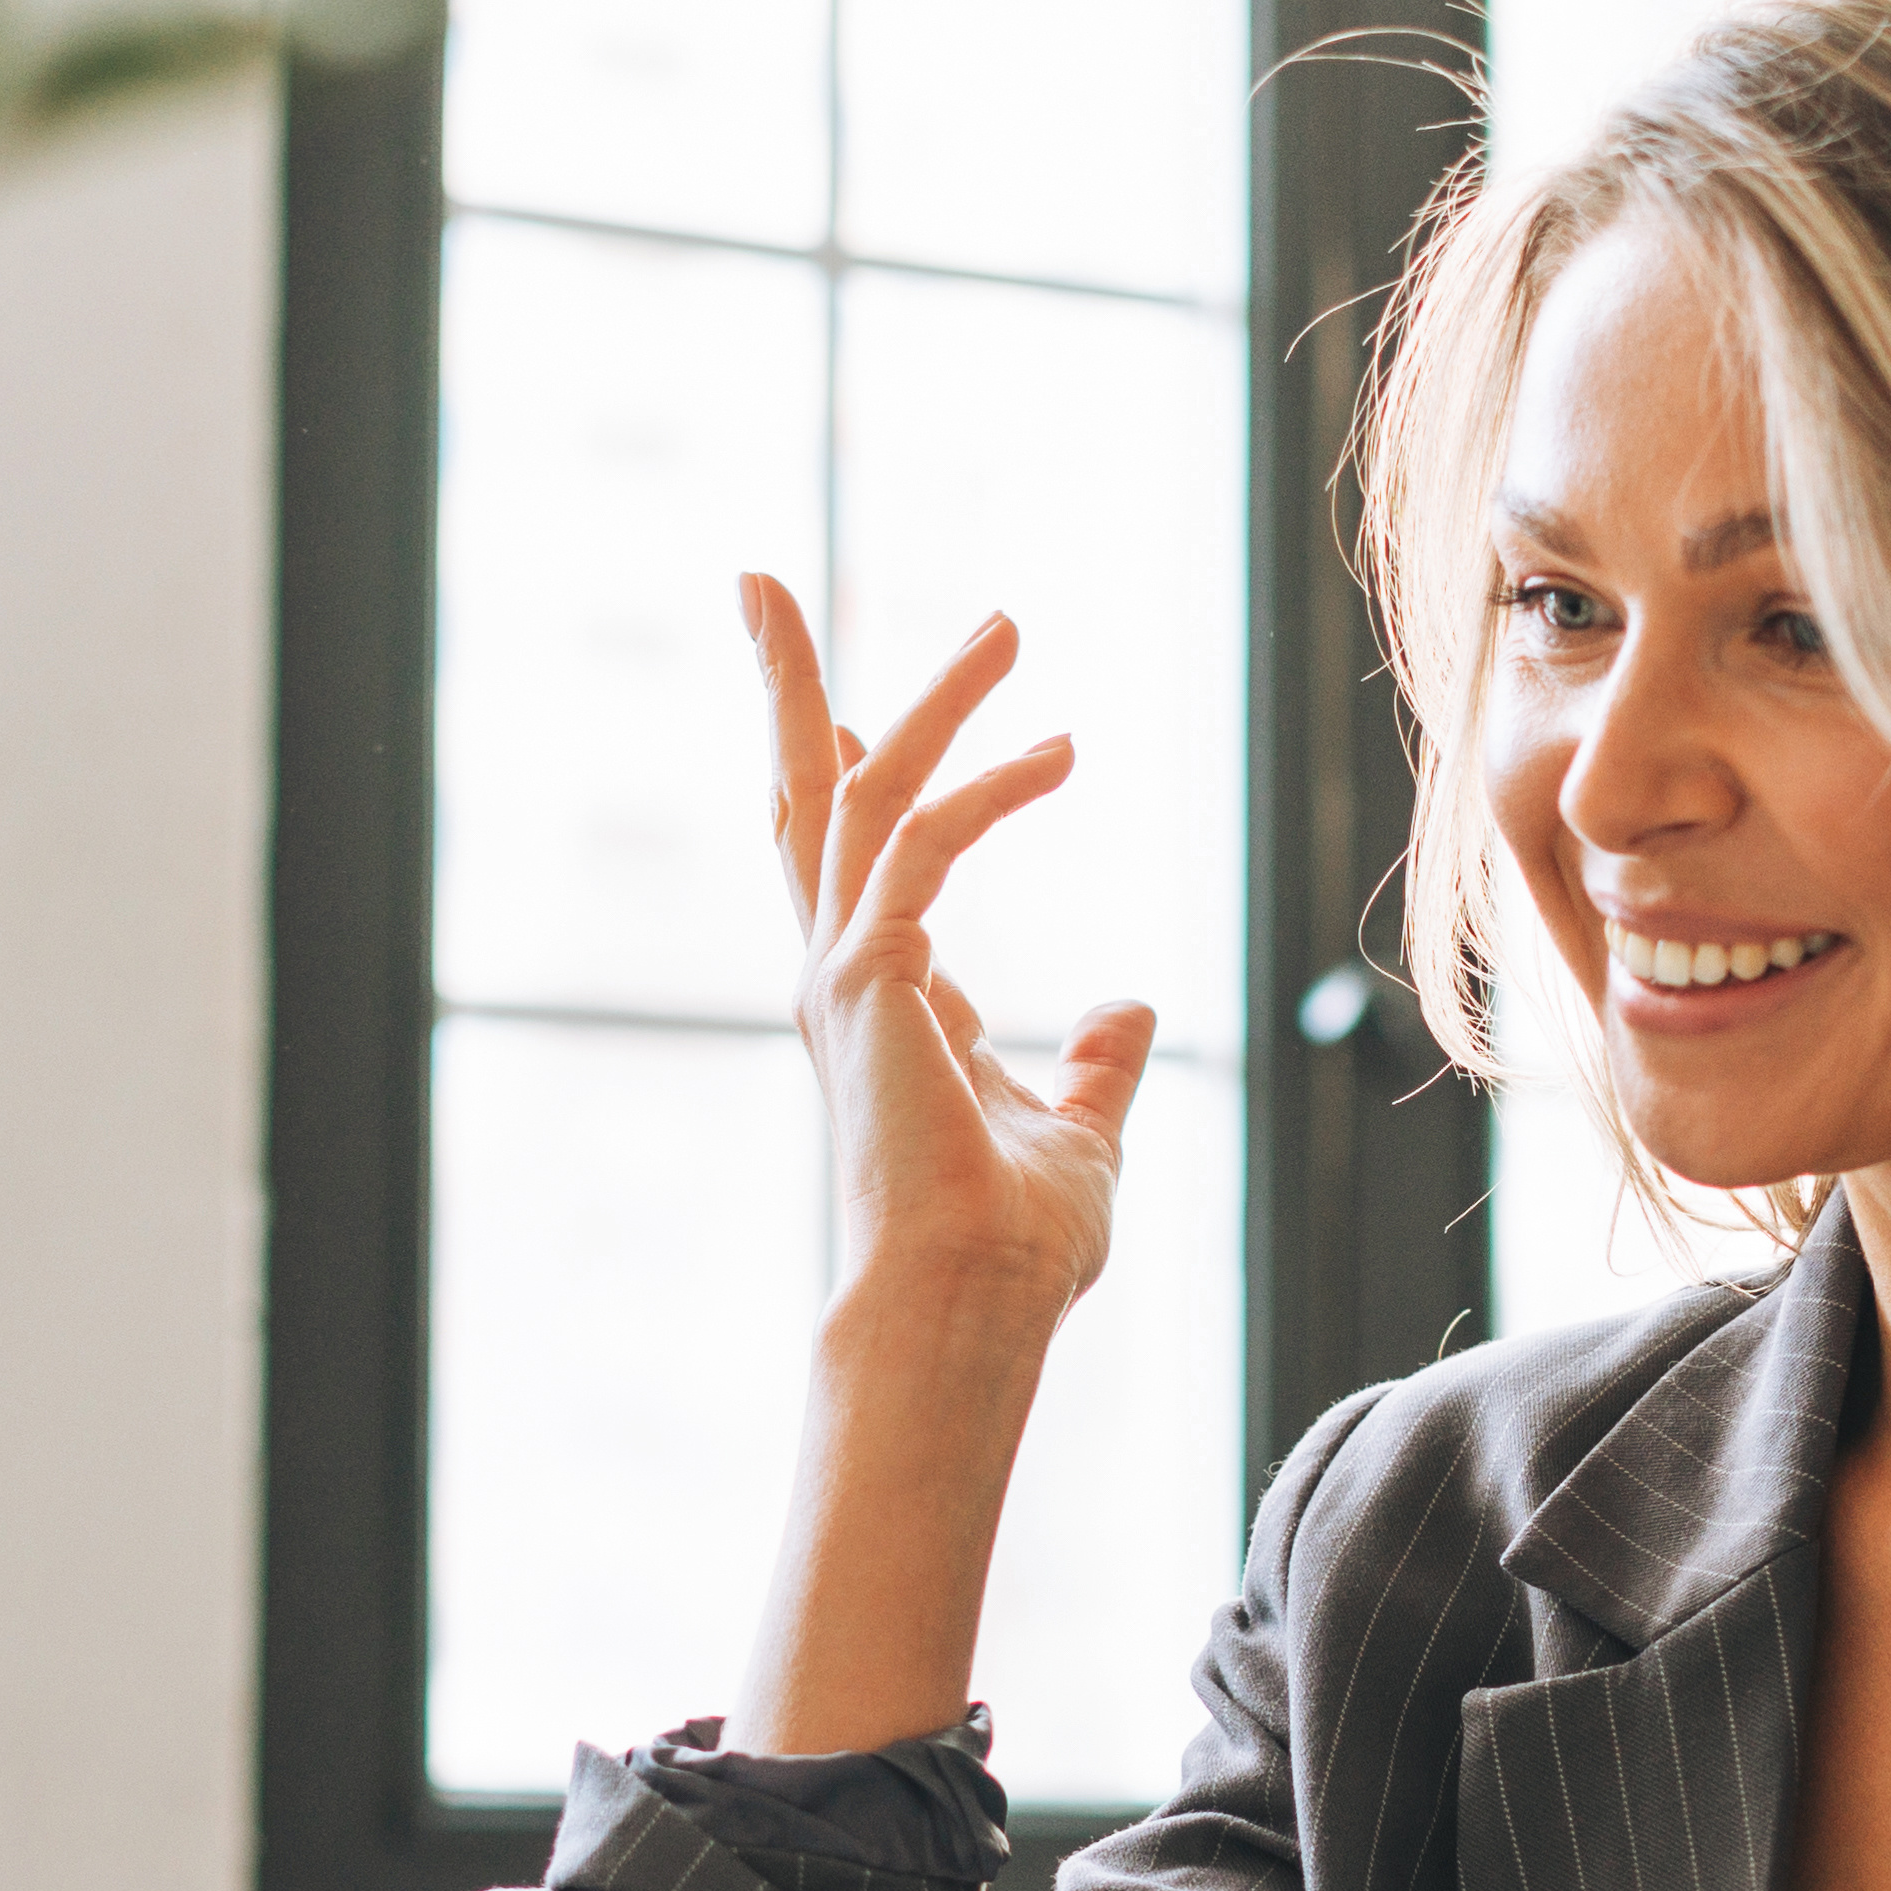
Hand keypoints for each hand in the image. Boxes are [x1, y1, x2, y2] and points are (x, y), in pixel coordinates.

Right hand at [747, 574, 1157, 1326]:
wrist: (970, 1311)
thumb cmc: (1012, 1253)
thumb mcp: (1078, 1137)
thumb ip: (1096, 1068)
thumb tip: (1132, 1008)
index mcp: (879, 1006)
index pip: (855, 860)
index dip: (855, 774)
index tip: (845, 707)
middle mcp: (842, 977)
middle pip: (802, 799)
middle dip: (783, 683)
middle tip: (757, 579)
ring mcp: (846, 975)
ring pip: (858, 791)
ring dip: (925, 701)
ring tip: (1001, 625)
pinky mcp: (873, 978)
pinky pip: (919, 844)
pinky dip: (984, 787)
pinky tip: (1055, 752)